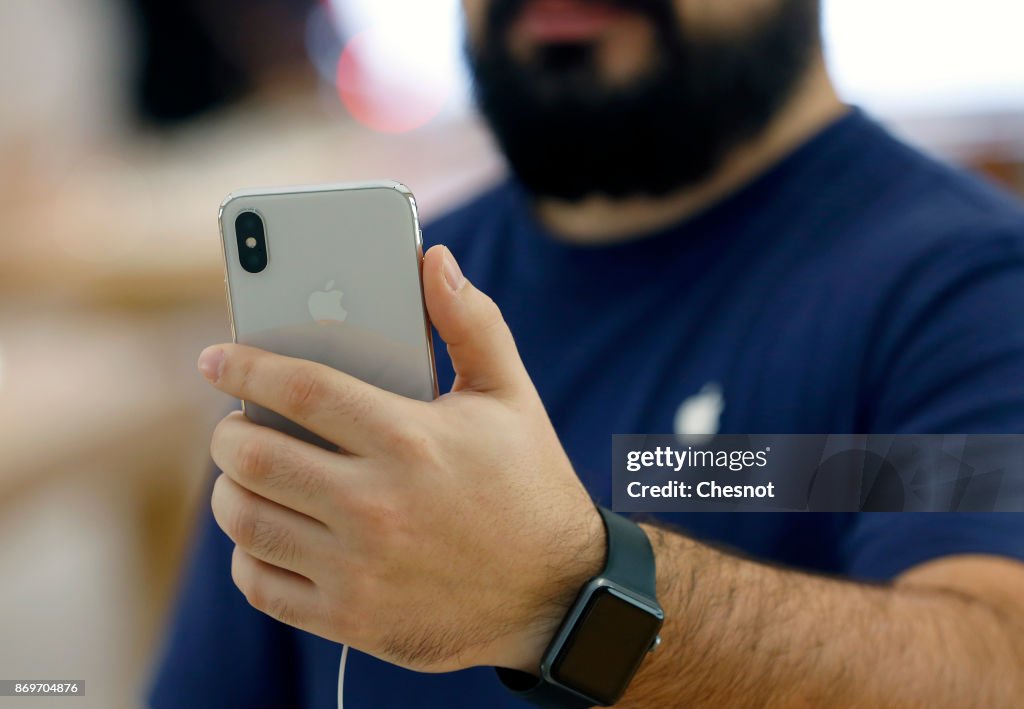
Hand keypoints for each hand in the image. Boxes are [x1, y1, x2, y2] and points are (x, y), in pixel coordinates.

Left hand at [201, 245, 604, 672]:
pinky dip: (249, 555)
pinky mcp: (352, 619)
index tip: (216, 360)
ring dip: (231, 491)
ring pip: (248, 521)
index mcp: (411, 439)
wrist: (557, 595)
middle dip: (228, 434)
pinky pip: (262, 584)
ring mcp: (360, 568)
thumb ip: (471, 323)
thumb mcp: (510, 397)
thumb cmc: (528, 484)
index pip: (300, 388)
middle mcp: (377, 504)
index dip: (245, 366)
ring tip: (248, 475)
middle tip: (234, 426)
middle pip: (256, 456)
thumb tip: (434, 261)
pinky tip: (268, 533)